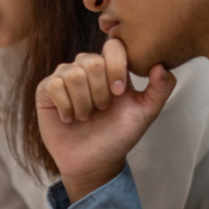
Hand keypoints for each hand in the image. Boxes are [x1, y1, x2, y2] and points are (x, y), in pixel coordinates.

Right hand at [36, 39, 176, 202]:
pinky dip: (66, 106)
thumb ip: (161, 88)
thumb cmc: (118, 136)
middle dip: (100, 92)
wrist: (94, 162)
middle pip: (92, 61)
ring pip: (73, 73)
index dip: (116, 68)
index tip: (119, 94)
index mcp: (111, 67)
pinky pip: (54, 85)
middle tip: (101, 110)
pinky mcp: (47, 90)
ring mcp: (65, 76)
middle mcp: (87, 67)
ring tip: (85, 117)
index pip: (113, 46)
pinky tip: (70, 118)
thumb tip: (161, 64)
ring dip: (83, 102)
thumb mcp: (145, 113)